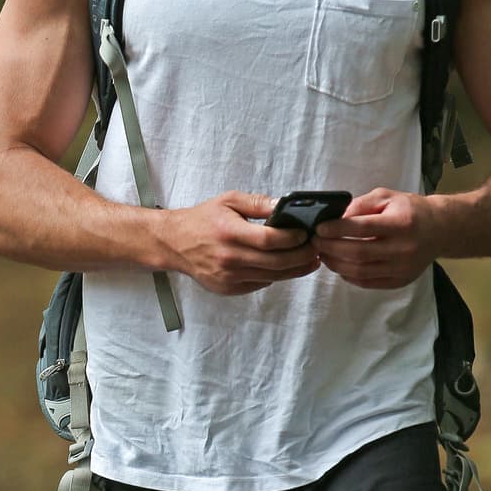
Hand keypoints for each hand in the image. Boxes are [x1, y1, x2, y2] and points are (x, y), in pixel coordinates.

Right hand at [160, 192, 320, 295]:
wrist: (175, 244)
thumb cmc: (203, 220)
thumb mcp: (229, 201)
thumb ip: (258, 203)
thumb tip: (286, 205)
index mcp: (229, 233)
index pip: (270, 240)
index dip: (293, 239)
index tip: (306, 234)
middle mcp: (229, 258)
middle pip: (276, 263)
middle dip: (301, 257)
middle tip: (316, 249)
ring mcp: (228, 277)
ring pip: (272, 277)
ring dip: (295, 270)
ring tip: (310, 261)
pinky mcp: (228, 289)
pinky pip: (260, 284)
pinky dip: (275, 276)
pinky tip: (284, 267)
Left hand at [314, 188, 437, 288]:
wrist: (440, 230)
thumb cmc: (411, 210)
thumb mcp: (387, 197)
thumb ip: (361, 205)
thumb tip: (335, 218)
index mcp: (401, 224)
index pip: (363, 228)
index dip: (337, 229)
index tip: (319, 228)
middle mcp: (403, 248)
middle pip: (358, 253)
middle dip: (331, 248)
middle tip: (316, 242)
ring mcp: (402, 268)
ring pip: (360, 271)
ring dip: (336, 264)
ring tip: (323, 254)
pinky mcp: (400, 281)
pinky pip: (368, 282)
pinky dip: (349, 275)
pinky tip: (340, 265)